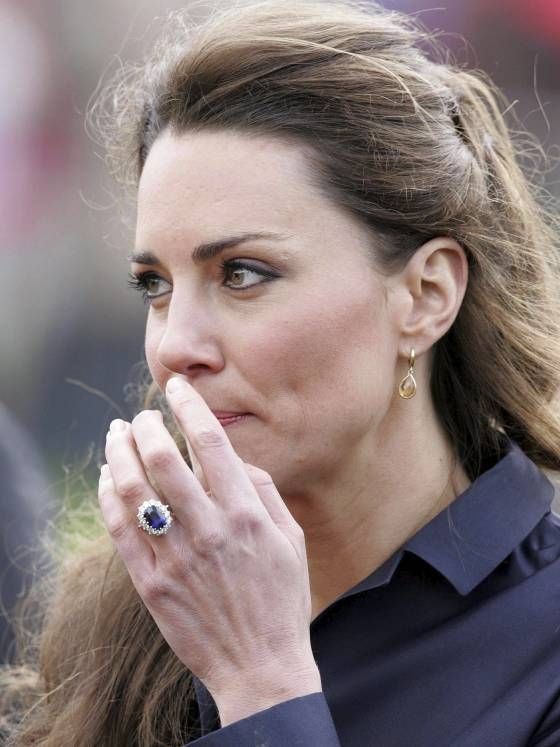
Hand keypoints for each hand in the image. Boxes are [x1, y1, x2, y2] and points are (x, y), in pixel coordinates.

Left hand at [98, 376, 320, 707]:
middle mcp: (209, 529)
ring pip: (133, 489)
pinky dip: (107, 495)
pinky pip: (119, 529)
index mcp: (246, 513)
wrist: (261, 667)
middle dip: (145, 425)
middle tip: (141, 416)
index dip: (189, 406)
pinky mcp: (151, 584)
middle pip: (162, 458)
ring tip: (116, 435)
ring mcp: (176, 557)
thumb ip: (264, 491)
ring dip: (118, 453)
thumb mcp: (291, 539)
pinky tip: (106, 477)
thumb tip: (235, 459)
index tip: (177, 387)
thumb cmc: (281, 599)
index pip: (210, 442)